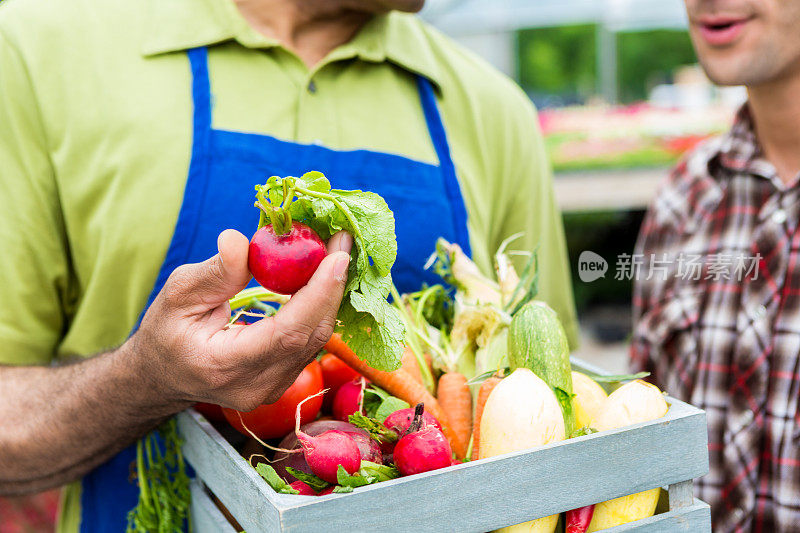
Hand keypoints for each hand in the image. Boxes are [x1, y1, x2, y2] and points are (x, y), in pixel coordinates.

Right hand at [130, 229, 351, 411]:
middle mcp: (256, 386)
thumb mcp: (178, 294)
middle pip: (311, 336)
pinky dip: (321, 306)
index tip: (338, 255)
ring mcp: (273, 388)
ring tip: (335, 251)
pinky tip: (323, 276)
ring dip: (330, 293)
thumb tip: (241, 241)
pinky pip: (311, 341)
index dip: (319, 294)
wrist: (163, 375)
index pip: (287, 333)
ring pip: (316, 339)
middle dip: (333, 286)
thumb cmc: (167, 332)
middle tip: (342, 241)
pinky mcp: (283, 379)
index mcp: (224, 367)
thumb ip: (214, 272)